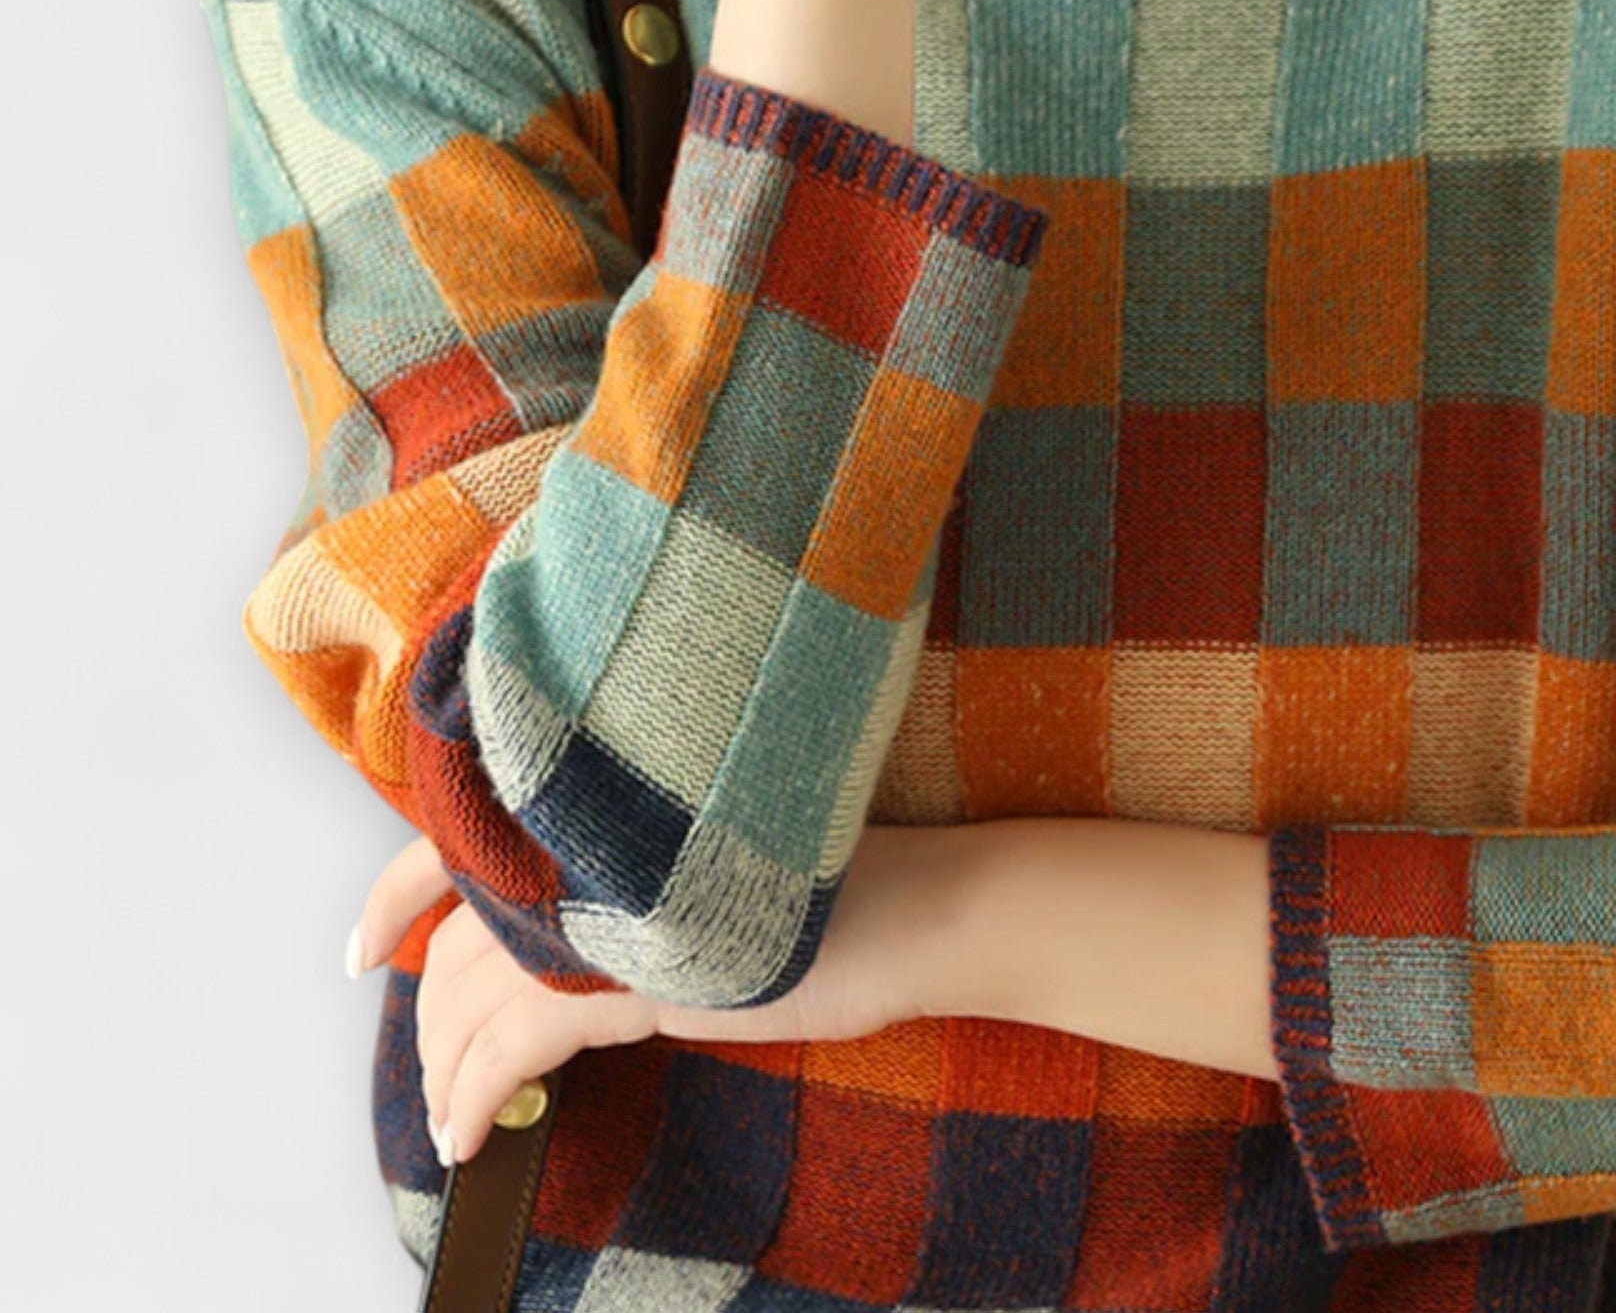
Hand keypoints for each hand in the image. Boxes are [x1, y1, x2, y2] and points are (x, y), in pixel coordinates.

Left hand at [350, 824, 974, 1165]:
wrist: (926, 904)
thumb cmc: (845, 885)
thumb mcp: (721, 872)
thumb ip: (636, 882)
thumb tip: (567, 929)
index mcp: (615, 808)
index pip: (468, 834)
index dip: (395, 891)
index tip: (362, 946)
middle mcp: (602, 846)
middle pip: (464, 933)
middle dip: (431, 1019)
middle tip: (434, 1065)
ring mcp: (619, 906)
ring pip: (477, 990)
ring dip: (446, 1068)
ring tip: (450, 1113)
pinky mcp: (643, 974)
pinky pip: (518, 1041)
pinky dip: (476, 1093)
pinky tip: (468, 1133)